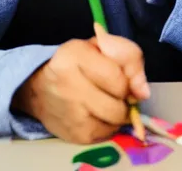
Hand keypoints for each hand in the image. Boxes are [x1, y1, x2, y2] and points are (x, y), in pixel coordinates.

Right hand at [11, 33, 148, 143]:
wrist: (37, 88)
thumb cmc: (75, 63)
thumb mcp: (100, 47)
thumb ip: (128, 58)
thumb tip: (143, 92)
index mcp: (75, 55)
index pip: (118, 78)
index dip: (127, 81)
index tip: (121, 78)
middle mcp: (69, 84)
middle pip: (118, 104)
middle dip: (123, 99)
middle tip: (113, 92)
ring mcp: (70, 112)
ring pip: (115, 121)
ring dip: (117, 113)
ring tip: (106, 102)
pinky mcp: (73, 134)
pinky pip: (106, 134)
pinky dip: (107, 125)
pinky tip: (96, 114)